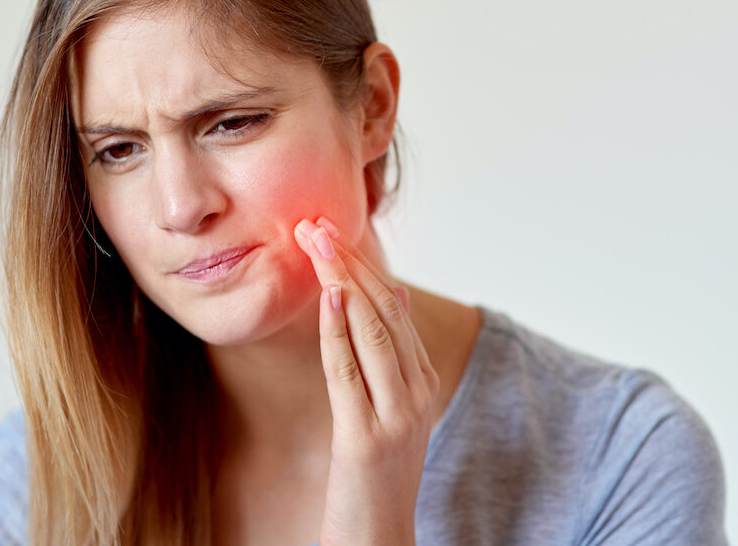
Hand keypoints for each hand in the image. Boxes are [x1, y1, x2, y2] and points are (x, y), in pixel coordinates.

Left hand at [293, 217, 439, 545]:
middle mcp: (417, 389)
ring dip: (342, 280)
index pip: (394, 305)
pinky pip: (349, 371)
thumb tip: (382, 293)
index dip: (363, 262)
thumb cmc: (374, 470)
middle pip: (385, 308)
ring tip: (316, 242)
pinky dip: (339, 329)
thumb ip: (385, 354)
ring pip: (371, 329)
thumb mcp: (386, 405)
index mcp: (421, 377)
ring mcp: (397, 414)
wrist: (379, 539)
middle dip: (349, 261)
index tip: (332, 229)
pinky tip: (328, 295)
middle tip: (317, 223)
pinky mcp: (367, 437)